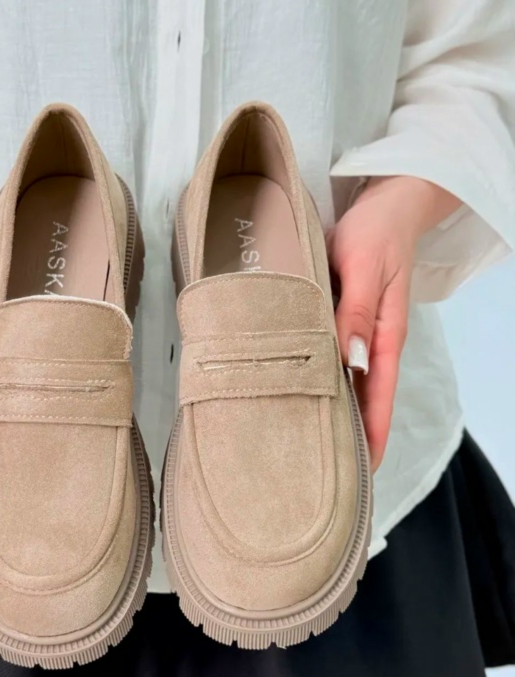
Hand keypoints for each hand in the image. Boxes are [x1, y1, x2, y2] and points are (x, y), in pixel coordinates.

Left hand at [326, 176, 460, 470]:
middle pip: (360, 397)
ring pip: (341, 380)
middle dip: (347, 434)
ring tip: (304, 442)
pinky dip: (313, 375)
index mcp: (383, 336)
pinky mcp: (336, 319)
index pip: (378, 395)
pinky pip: (325, 355)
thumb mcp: (365, 267)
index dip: (371, 433)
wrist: (384, 204)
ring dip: (327, 407)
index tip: (363, 471)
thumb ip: (357, 311)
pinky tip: (293, 388)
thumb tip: (350, 360)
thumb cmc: (376, 233)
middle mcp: (368, 341)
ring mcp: (353, 332)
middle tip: (322, 472)